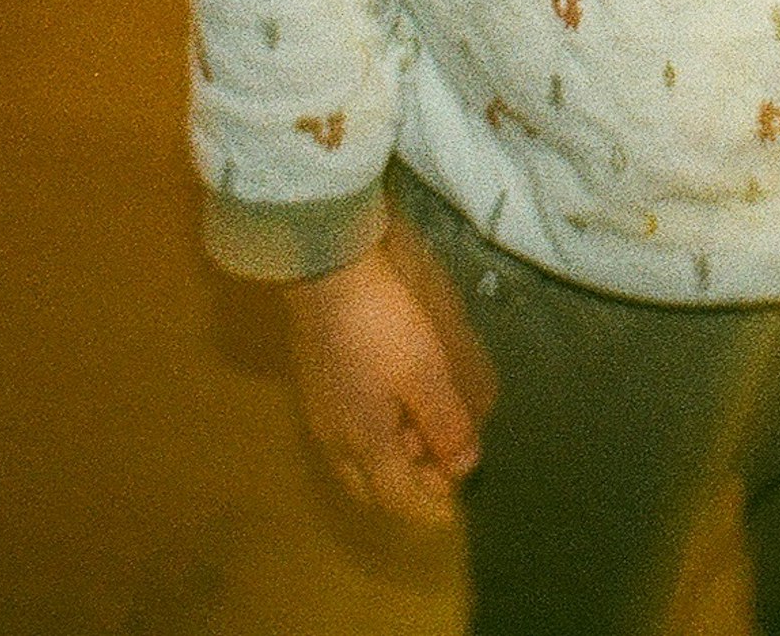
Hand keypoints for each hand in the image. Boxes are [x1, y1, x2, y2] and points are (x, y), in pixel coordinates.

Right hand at [286, 222, 491, 523]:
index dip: (429, 507)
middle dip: (408, 488)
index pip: (397, 498)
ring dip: (390, 462)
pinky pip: (346, 434)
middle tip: (441, 469)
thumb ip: (446, 425)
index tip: (456, 504)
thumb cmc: (382, 327)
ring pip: (355, 461)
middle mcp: (336, 439)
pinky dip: (373, 438)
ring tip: (422, 435)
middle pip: (371, 487)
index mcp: (365, 443)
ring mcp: (320, 413)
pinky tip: (394, 408)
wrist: (326, 272)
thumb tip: (463, 467)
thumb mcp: (425, 375)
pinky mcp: (316, 386)